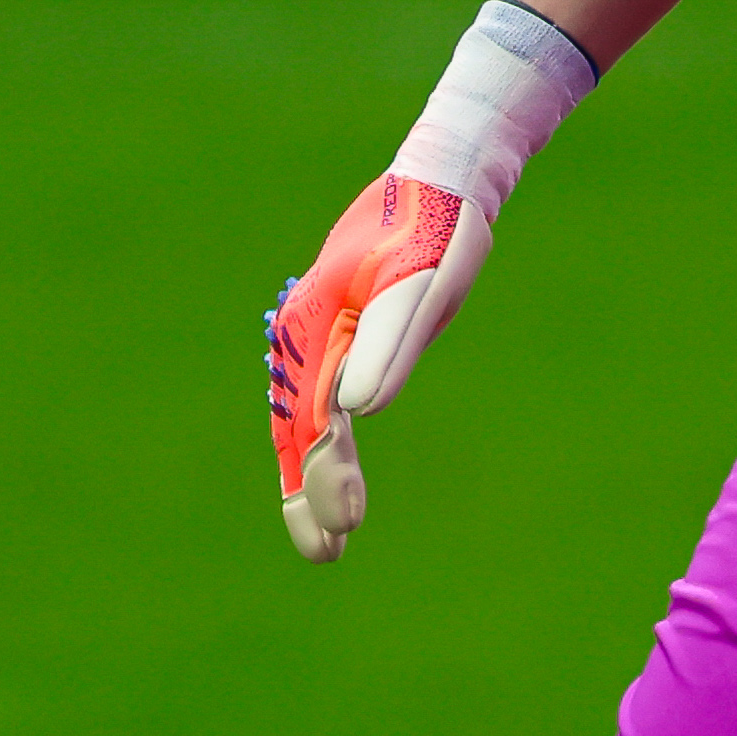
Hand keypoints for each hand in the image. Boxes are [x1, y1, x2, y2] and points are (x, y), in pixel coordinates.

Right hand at [265, 173, 493, 564]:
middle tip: (328, 554)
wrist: (439, 182)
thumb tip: (359, 409)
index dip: (324, 473)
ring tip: (325, 541)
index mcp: (316, 327)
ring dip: (306, 477)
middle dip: (307, 491)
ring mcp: (316, 335)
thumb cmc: (435, 232)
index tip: (347, 523)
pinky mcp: (337, 335)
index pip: (315, 417)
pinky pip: (315, 402)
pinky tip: (324, 475)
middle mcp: (304, 336)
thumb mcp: (420, 286)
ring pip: (300, 419)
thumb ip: (389, 344)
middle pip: (296, 427)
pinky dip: (316, 445)